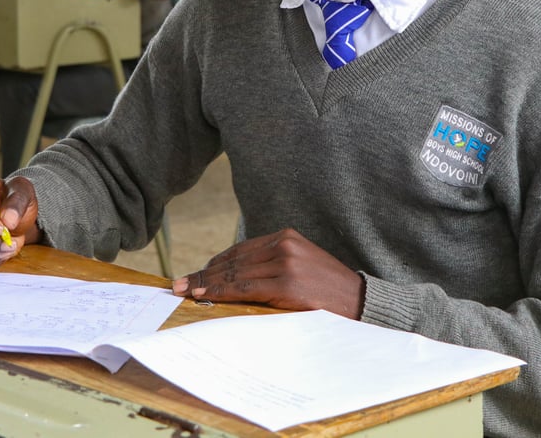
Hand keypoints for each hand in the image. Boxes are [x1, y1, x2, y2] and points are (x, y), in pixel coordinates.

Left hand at [171, 228, 364, 318]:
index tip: (193, 275)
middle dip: (203, 274)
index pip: (240, 250)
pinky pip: (245, 288)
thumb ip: (271, 266)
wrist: (362, 303)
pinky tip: (204, 295)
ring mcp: (286, 263)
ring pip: (235, 274)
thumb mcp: (301, 267)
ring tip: (185, 292)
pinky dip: (221, 292)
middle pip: (233, 261)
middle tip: (178, 285)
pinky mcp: (288, 284)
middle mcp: (284, 245)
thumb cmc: (328, 292)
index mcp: (286, 237)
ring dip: (206, 284)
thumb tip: (231, 280)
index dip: (213, 264)